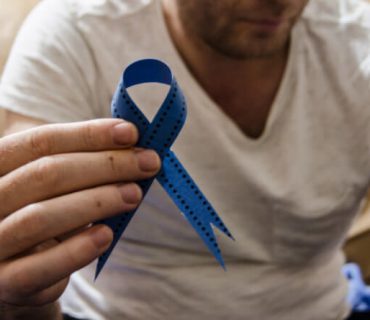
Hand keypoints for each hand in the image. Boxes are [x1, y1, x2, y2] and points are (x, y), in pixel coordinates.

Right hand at [0, 119, 159, 309]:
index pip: (41, 141)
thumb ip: (82, 164)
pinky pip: (38, 268)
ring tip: (135, 194)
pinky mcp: (4, 282)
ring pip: (40, 217)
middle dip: (106, 165)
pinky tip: (107, 235)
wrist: (17, 265)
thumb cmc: (43, 211)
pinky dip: (77, 250)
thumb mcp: (54, 182)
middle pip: (46, 174)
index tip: (131, 133)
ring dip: (97, 202)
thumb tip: (133, 148)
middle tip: (148, 163)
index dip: (89, 135)